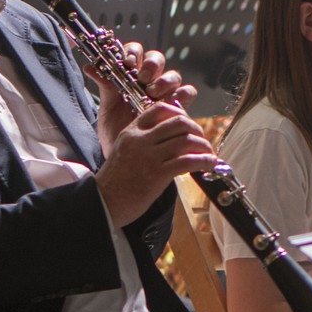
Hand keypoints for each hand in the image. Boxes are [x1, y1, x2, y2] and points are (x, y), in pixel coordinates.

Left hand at [87, 42, 197, 146]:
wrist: (128, 159)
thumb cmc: (116, 131)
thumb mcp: (107, 109)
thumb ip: (105, 87)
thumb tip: (90, 67)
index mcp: (131, 76)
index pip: (135, 52)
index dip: (133, 52)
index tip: (128, 62)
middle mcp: (150, 81)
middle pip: (157, 60)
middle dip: (151, 65)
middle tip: (143, 78)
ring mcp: (166, 93)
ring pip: (173, 75)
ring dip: (165, 80)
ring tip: (154, 93)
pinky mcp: (178, 107)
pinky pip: (187, 93)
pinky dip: (182, 94)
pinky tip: (172, 102)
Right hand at [95, 102, 215, 226]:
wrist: (104, 202)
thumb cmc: (116, 180)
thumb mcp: (125, 150)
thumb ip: (145, 141)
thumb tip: (173, 139)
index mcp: (132, 131)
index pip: (160, 109)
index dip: (180, 113)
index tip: (188, 125)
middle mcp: (141, 140)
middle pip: (178, 122)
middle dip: (196, 129)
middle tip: (201, 139)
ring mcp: (149, 156)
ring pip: (186, 140)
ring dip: (203, 146)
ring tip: (208, 153)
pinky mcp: (157, 174)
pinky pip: (188, 161)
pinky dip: (203, 161)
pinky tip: (208, 164)